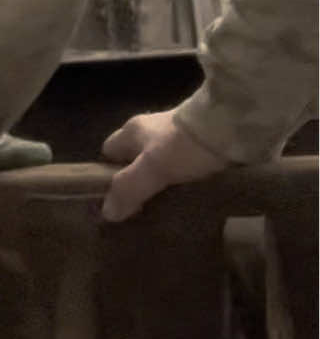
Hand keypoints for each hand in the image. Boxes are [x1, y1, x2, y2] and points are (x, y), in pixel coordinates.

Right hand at [100, 110, 225, 220]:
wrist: (231, 125)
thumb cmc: (183, 145)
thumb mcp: (152, 168)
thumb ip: (129, 189)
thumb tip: (107, 213)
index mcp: (133, 130)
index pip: (109, 150)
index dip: (109, 173)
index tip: (118, 199)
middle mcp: (151, 129)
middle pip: (136, 159)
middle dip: (138, 182)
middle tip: (144, 211)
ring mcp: (178, 136)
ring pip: (161, 163)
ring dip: (164, 183)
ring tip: (170, 209)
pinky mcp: (201, 144)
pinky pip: (185, 166)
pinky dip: (185, 180)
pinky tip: (192, 196)